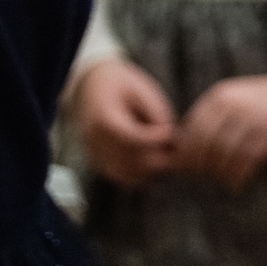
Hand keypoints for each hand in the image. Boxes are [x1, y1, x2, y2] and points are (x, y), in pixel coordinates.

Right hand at [73, 59, 178, 186]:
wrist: (90, 88)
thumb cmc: (120, 86)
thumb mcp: (141, 90)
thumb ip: (156, 115)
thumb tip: (172, 141)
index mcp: (103, 118)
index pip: (130, 138)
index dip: (155, 139)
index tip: (171, 131)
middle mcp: (95, 142)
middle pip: (132, 162)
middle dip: (160, 157)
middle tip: (177, 144)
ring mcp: (96, 156)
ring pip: (129, 177)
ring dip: (154, 170)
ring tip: (168, 152)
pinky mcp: (101, 164)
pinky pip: (124, 179)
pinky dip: (144, 175)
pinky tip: (157, 160)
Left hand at [178, 74, 266, 192]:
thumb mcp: (238, 98)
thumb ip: (215, 116)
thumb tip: (186, 148)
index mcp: (220, 95)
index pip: (192, 130)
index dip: (187, 154)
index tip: (187, 170)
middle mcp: (233, 105)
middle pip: (205, 144)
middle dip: (200, 167)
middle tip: (202, 181)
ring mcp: (253, 118)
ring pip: (224, 154)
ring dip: (219, 174)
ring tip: (221, 184)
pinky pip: (247, 160)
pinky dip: (238, 176)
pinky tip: (237, 184)